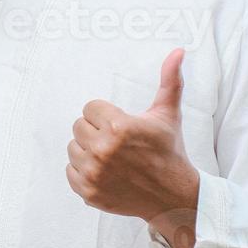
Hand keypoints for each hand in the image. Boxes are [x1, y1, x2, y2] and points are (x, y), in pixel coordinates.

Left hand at [66, 48, 201, 231]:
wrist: (173, 196)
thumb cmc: (168, 151)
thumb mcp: (168, 115)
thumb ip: (169, 81)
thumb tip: (178, 51)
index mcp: (119, 127)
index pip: (89, 108)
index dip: (106, 115)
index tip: (122, 126)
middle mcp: (103, 150)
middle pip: (78, 126)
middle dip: (96, 131)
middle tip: (117, 142)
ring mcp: (94, 173)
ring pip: (72, 148)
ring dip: (88, 150)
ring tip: (112, 157)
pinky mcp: (88, 192)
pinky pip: (69, 171)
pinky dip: (83, 172)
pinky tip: (105, 172)